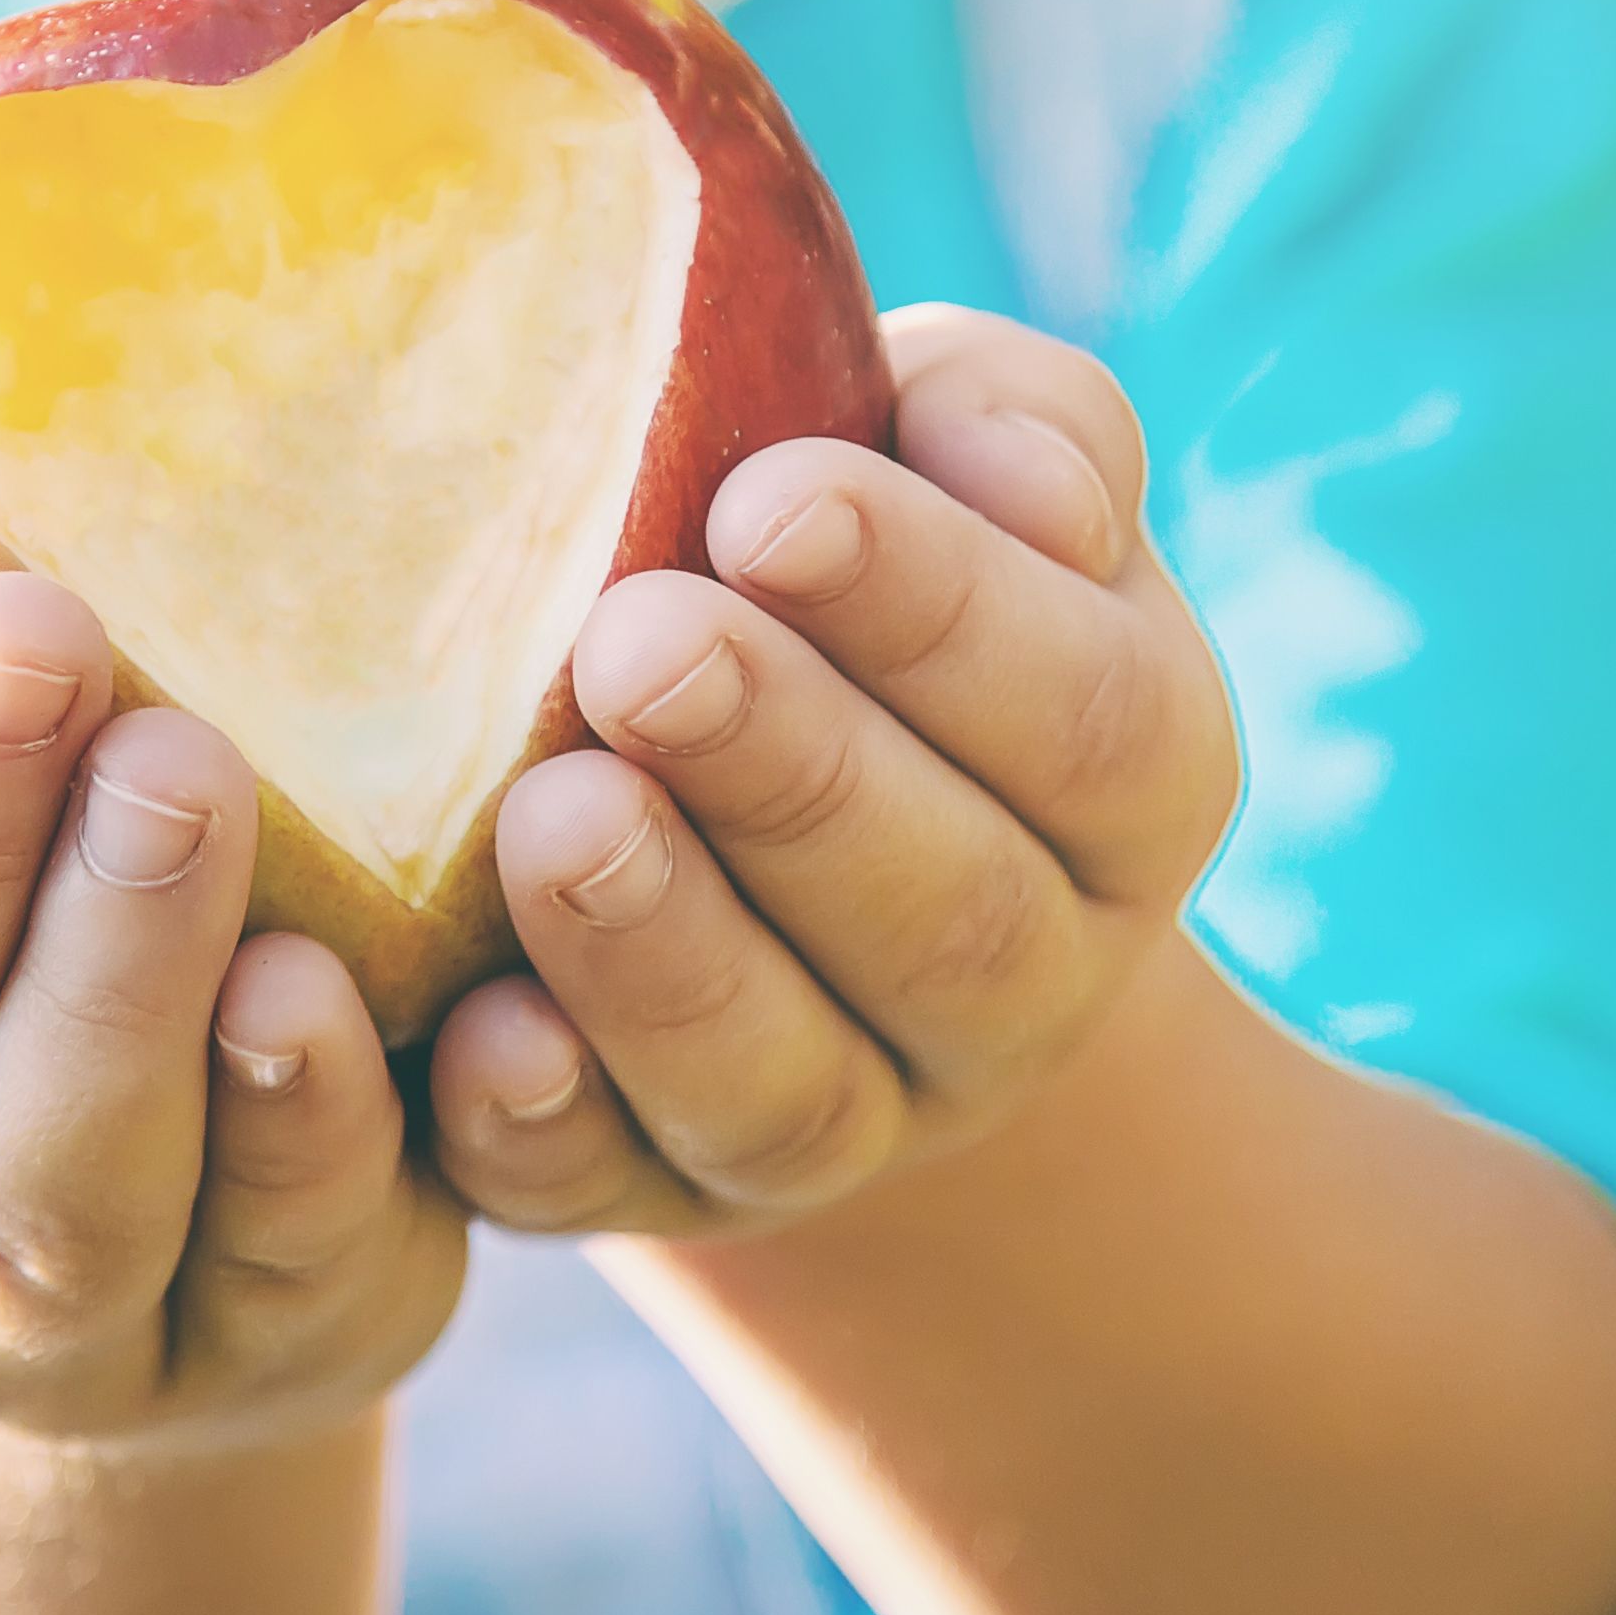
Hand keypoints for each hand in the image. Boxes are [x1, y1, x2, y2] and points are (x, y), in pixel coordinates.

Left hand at [419, 306, 1243, 1234]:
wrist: (764, 782)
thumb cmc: (855, 561)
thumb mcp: (951, 457)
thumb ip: (1010, 423)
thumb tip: (1018, 486)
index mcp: (1134, 782)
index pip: (1086, 716)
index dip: (936, 613)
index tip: (767, 504)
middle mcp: (1029, 979)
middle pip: (952, 914)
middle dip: (792, 776)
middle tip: (640, 647)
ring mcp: (862, 1111)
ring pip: (794, 1085)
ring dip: (670, 956)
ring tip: (552, 818)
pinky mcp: (673, 1188)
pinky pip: (618, 1191)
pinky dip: (549, 1126)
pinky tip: (481, 1034)